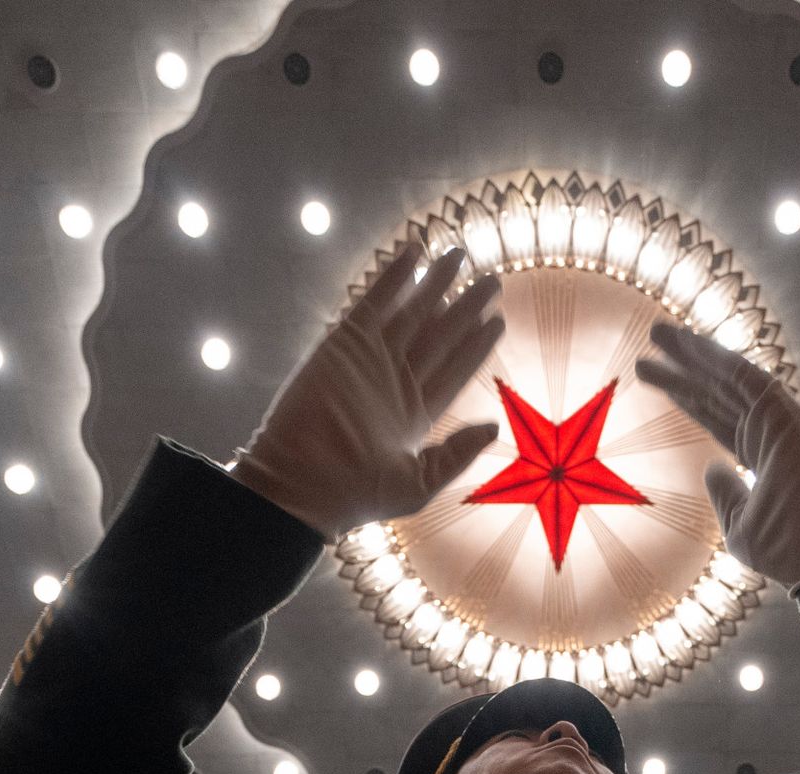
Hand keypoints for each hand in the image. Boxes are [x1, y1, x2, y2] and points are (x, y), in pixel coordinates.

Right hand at [231, 242, 505, 542]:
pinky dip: (394, 277)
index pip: (454, 369)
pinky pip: (374, 301)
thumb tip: (494, 427)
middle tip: (493, 280)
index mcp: (416, 413)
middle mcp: (396, 381)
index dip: (477, 345)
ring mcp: (371, 360)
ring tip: (460, 255)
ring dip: (436, 284)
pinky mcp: (344, 343)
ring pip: (412, 311)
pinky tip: (415, 252)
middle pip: (440, 334)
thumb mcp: (419, 482)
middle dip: (466, 307)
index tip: (498, 320)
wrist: (301, 483)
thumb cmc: (356, 494)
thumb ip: (457, 454)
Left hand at [635, 323, 799, 594]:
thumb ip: (725, 494)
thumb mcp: (740, 526)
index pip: (716, 415)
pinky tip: (686, 343)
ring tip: (657, 331)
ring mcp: (781, 419)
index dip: (684, 395)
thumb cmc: (790, 550)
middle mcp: (771, 431)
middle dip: (683, 366)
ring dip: (693, 352)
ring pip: (728, 377)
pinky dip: (715, 358)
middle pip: (717, 390)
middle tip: (652, 336)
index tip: (652, 375)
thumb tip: (710, 468)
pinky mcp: (787, 413)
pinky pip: (745, 376)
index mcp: (762, 455)